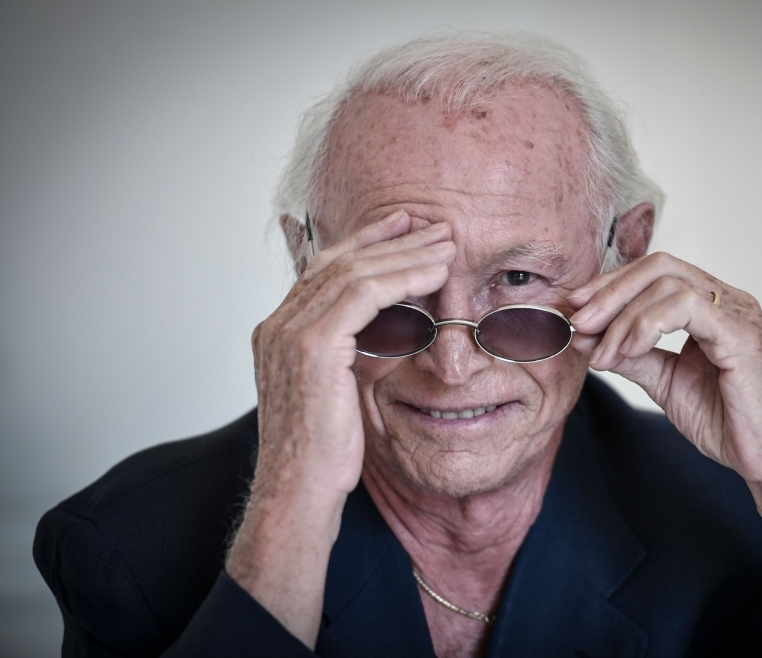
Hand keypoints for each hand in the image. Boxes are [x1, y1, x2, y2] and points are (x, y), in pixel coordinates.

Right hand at [227, 210, 454, 646]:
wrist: (298, 494)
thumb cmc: (322, 456)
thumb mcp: (335, 394)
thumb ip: (348, 354)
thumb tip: (380, 333)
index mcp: (279, 332)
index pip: (324, 271)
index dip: (366, 245)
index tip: (402, 229)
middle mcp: (277, 325)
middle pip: (339, 261)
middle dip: (390, 240)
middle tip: (430, 224)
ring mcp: (289, 333)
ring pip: (354, 271)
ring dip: (405, 253)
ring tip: (445, 243)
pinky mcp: (312, 347)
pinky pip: (364, 294)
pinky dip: (403, 277)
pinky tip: (435, 273)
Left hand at [567, 250, 761, 486]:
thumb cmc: (730, 422)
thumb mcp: (665, 381)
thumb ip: (631, 356)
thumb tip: (588, 337)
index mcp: (709, 306)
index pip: (654, 273)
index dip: (610, 285)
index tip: (574, 308)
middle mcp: (725, 300)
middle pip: (658, 267)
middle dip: (609, 292)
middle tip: (578, 323)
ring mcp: (736, 313)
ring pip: (668, 282)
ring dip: (623, 316)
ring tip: (604, 352)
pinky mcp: (742, 334)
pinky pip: (687, 307)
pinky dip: (647, 325)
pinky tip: (629, 351)